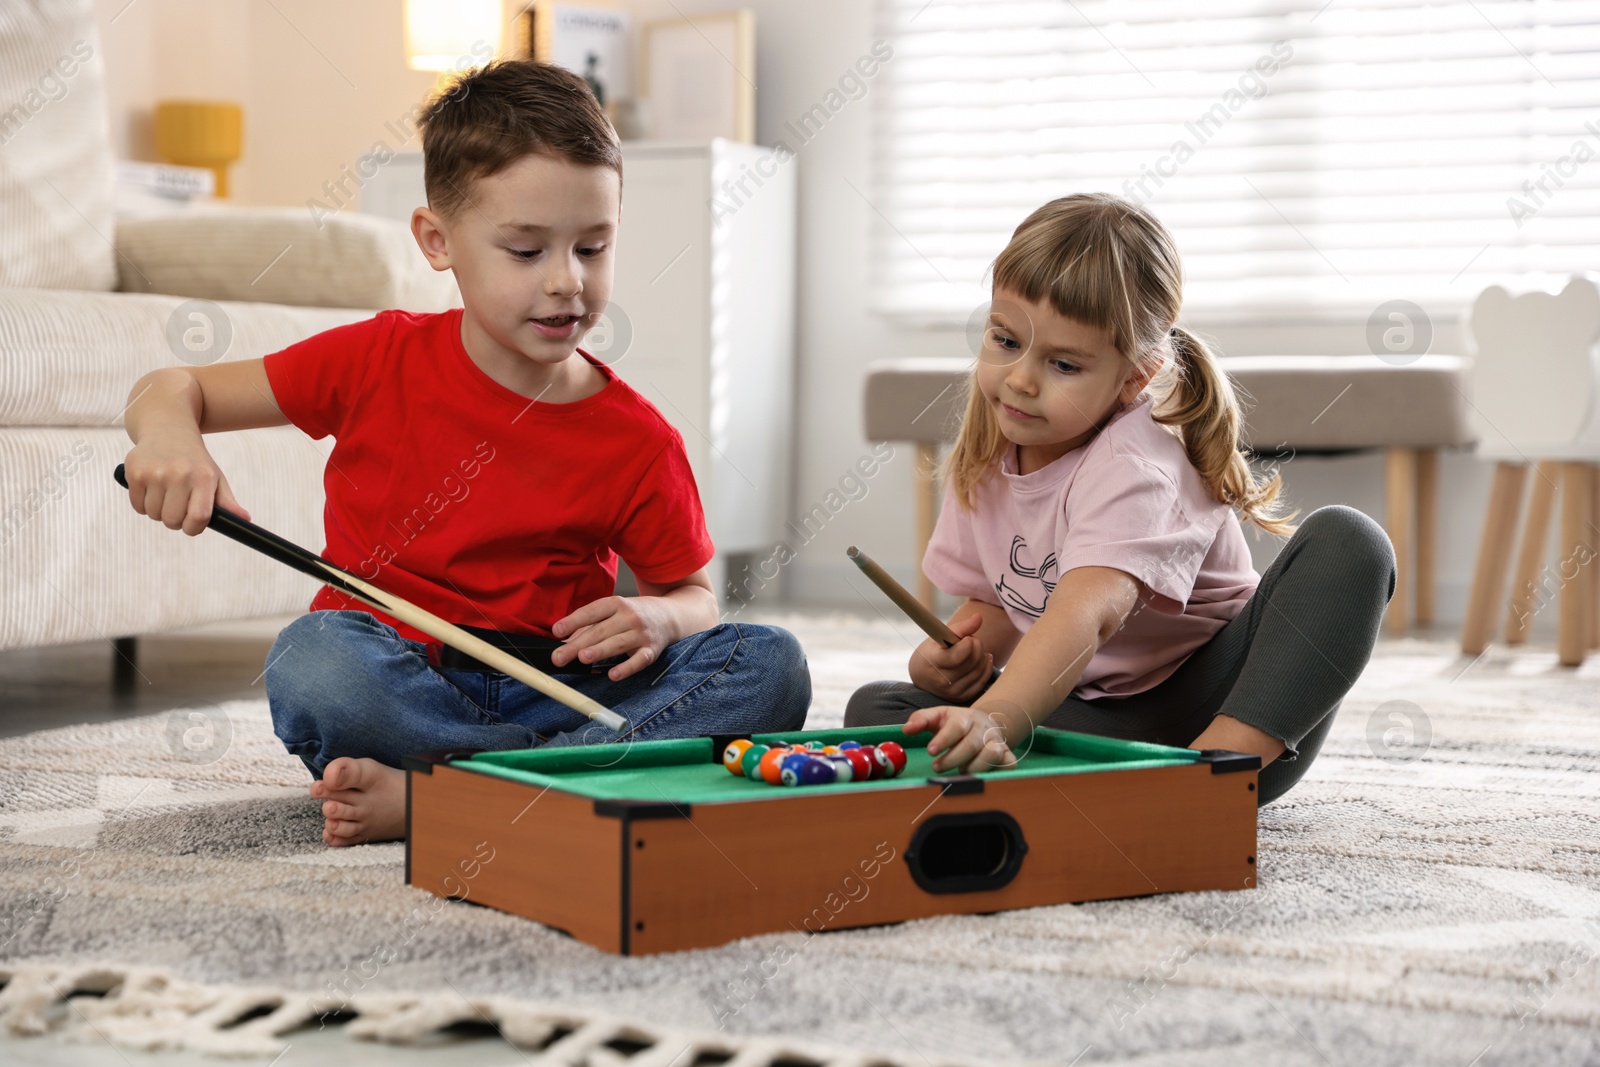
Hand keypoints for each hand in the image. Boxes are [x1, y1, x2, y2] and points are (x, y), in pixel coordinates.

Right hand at [122, 434, 249, 535]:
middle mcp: (179, 474)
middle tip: (178, 507)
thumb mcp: (215, 477)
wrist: (168, 430)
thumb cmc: (195, 462)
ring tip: (165, 494)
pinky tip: (151, 488)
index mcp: (203, 477)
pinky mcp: (134, 472)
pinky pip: (137, 506)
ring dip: (159, 511)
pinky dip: (143, 504)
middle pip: (173, 520)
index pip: (198, 517)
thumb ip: (228, 502)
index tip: (191, 526)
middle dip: (175, 521)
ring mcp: (155, 473)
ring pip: (154, 515)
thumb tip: (245, 519)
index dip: (194, 528)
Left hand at [550, 595, 675, 680]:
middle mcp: (629, 616)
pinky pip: (639, 660)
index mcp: (616, 603)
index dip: (573, 621)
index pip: (592, 611)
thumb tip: (564, 642)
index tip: (557, 631)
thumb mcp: (614, 612)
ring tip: (582, 658)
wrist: (670, 615)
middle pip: (600, 630)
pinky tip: (613, 675)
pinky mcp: (652, 650)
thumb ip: (589, 625)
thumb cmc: (634, 615)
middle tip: (559, 657)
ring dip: (599, 651)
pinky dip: (627, 668)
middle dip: (578, 644)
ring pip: (618, 643)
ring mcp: (642, 633)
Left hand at [906, 704, 1019, 774]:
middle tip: (936, 767)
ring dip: (974, 767)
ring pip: (992, 755)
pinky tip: (983, 775)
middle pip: (971, 744)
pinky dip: (999, 771)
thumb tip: (906, 730)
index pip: (956, 727)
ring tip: (962, 770)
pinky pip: (1009, 764)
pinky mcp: (1007, 753)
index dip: (944, 739)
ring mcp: (997, 741)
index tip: (930, 751)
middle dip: (952, 759)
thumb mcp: (937, 716)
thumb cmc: (955, 722)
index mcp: (965, 718)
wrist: (984, 723)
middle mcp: (983, 729)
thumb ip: (920, 720)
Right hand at [907, 613, 992, 701]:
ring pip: (979, 670)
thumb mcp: (940, 636)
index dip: (968, 642)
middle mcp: (941, 680)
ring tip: (974, 649)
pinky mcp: (962, 697)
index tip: (967, 637)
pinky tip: (983, 658)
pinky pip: (983, 681)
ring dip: (982, 655)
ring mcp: (952, 692)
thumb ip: (961, 627)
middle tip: (971, 640)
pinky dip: (986, 667)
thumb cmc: (933, 651)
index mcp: (931, 662)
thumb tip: (979, 617)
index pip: (957, 655)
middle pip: (972, 661)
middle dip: (977, 645)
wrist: (923, 676)